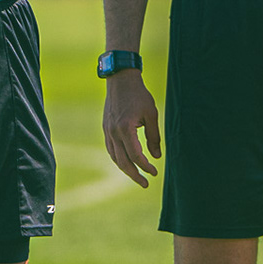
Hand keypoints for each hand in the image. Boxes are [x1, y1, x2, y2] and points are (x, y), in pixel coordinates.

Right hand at [102, 70, 161, 186]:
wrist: (120, 80)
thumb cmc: (139, 95)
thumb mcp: (151, 115)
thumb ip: (154, 137)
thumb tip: (157, 156)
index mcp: (126, 129)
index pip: (136, 155)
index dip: (146, 166)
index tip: (155, 172)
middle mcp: (114, 132)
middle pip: (123, 161)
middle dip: (134, 175)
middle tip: (145, 183)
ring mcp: (107, 131)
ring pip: (115, 157)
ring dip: (125, 168)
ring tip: (136, 175)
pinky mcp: (105, 128)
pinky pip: (111, 149)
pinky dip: (118, 158)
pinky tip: (126, 161)